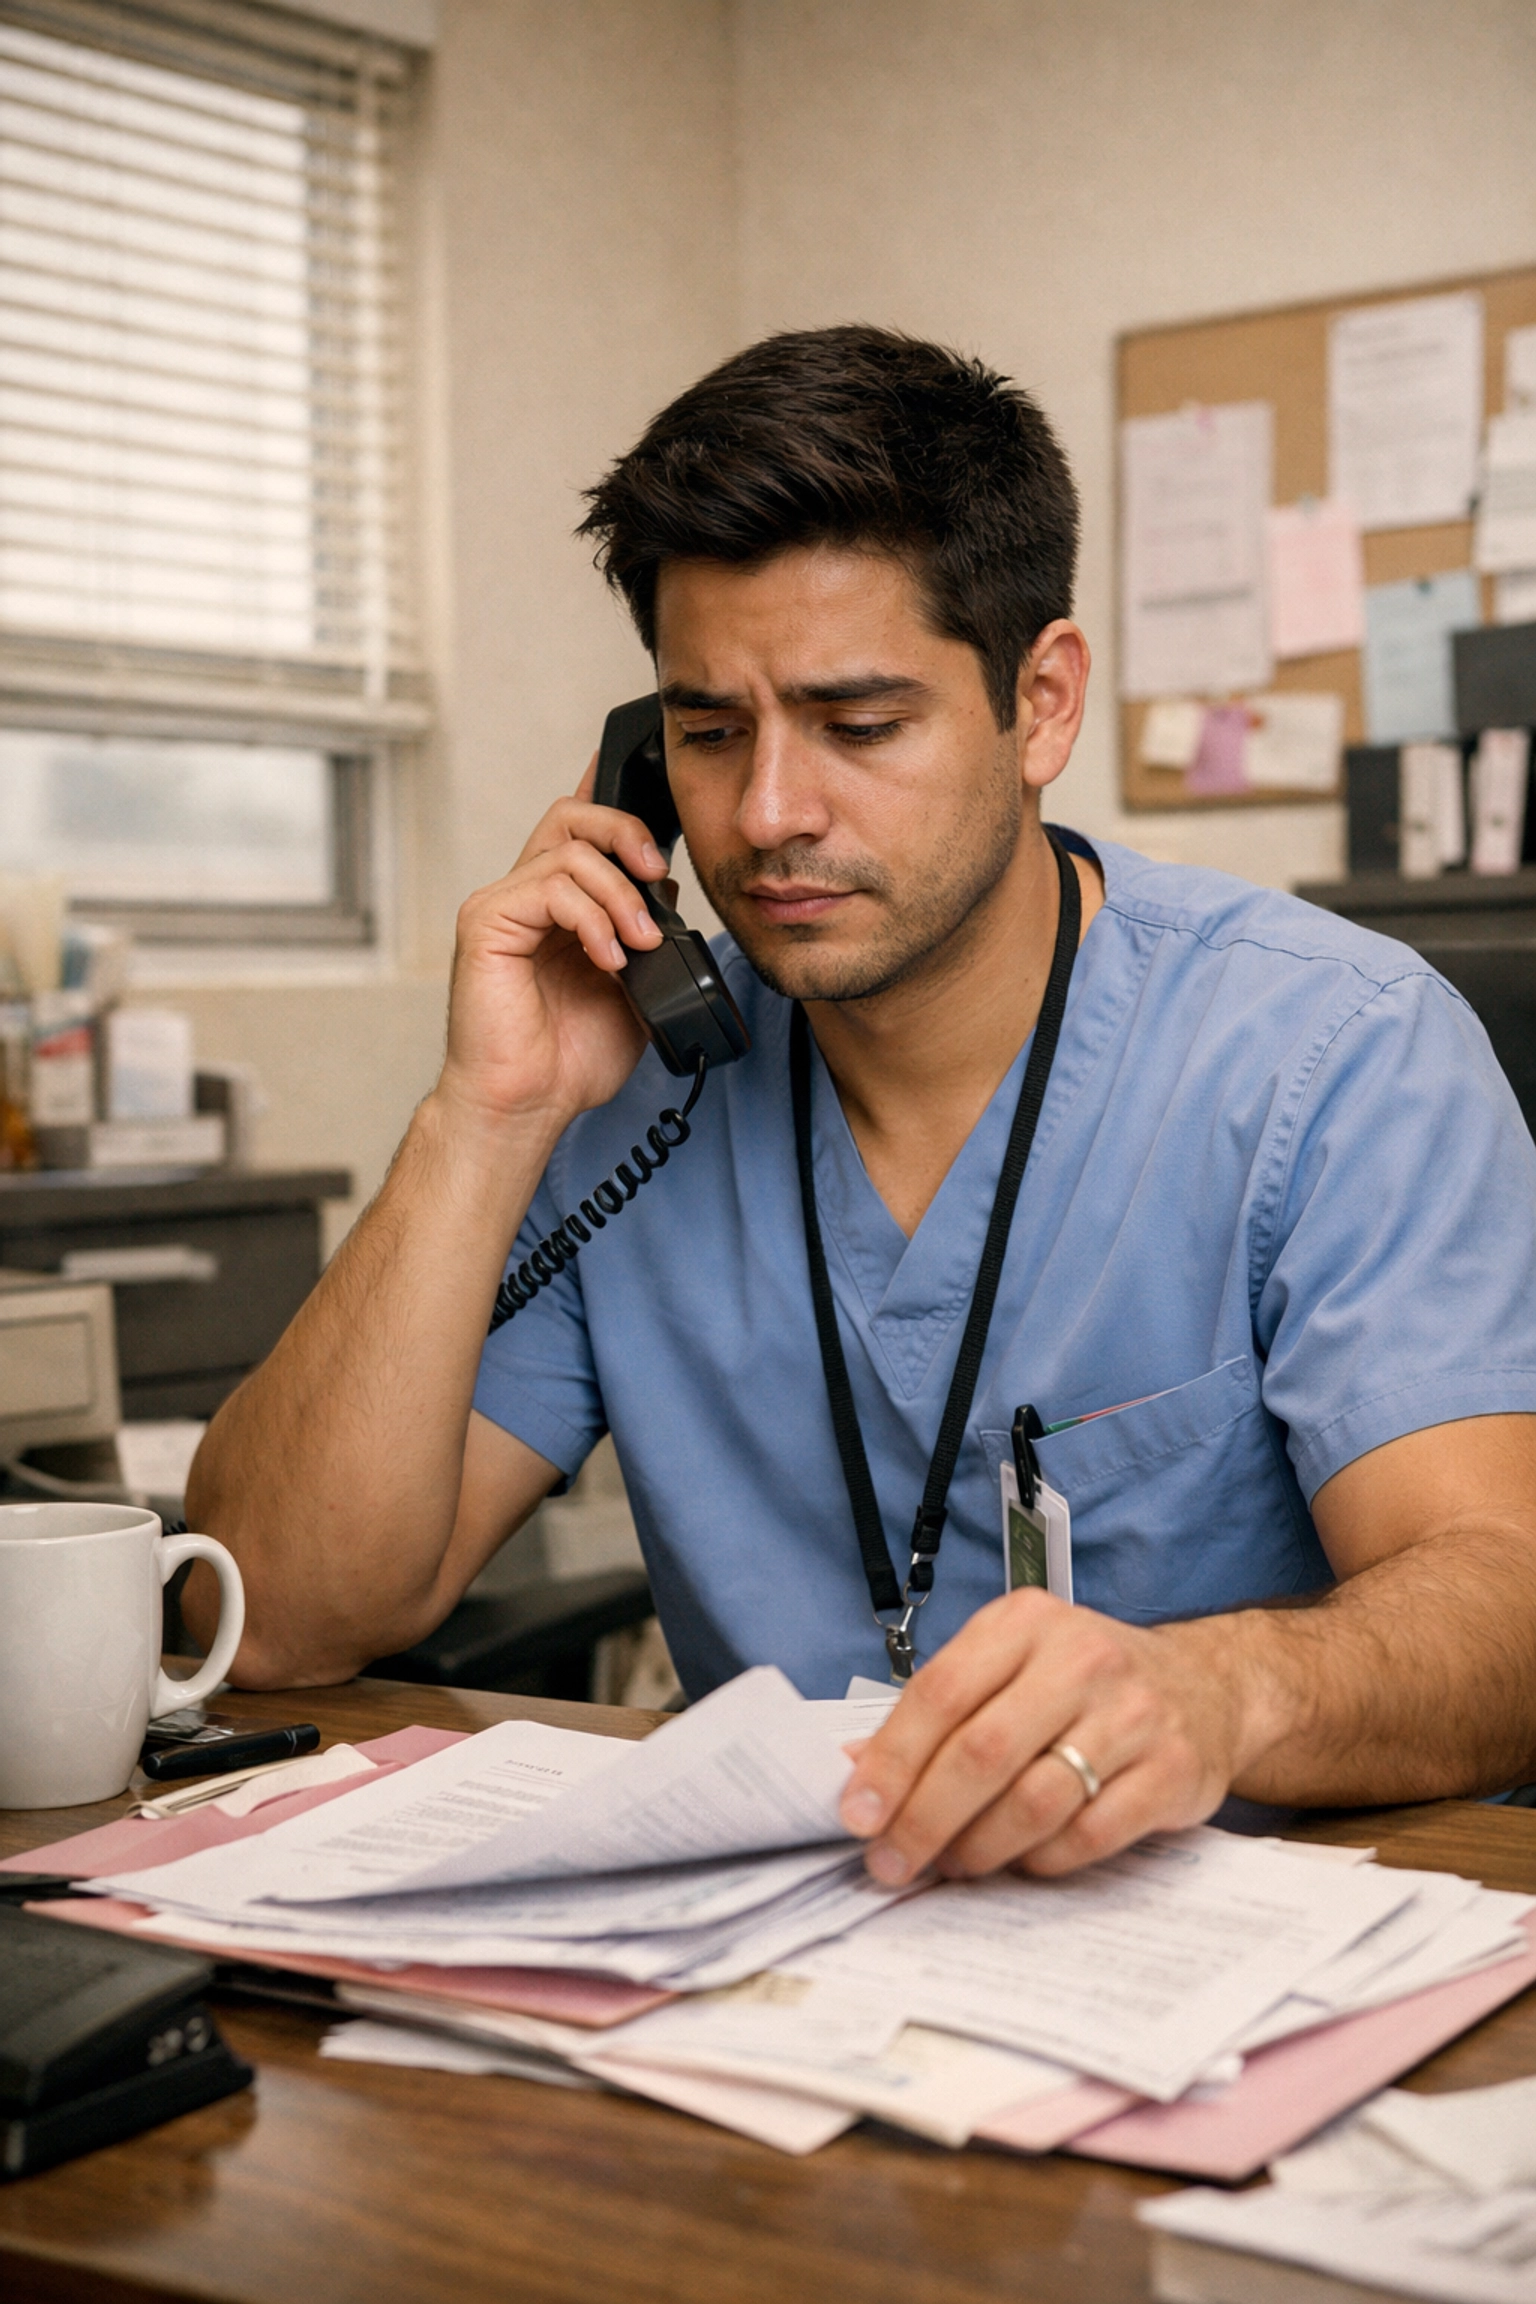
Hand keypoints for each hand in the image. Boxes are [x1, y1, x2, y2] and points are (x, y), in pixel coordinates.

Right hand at [437, 756, 667, 1131]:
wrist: (527, 1105)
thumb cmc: (568, 1058)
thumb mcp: (635, 989)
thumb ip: (649, 937)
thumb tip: (668, 894)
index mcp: (559, 908)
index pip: (580, 832)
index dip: (610, 796)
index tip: (652, 782)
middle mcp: (527, 897)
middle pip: (572, 817)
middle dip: (626, 831)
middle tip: (658, 874)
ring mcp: (503, 907)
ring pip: (569, 850)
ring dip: (620, 893)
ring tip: (640, 944)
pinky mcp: (485, 924)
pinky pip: (548, 888)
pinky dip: (592, 918)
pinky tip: (609, 958)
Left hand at [837, 1590, 1251, 1880]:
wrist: (1207, 1684)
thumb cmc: (1085, 1682)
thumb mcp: (1011, 1664)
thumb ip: (941, 1710)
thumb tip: (858, 1768)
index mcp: (1024, 1623)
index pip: (941, 1693)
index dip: (892, 1760)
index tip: (858, 1814)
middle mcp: (1080, 1659)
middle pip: (983, 1751)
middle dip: (925, 1819)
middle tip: (892, 1862)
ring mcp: (1133, 1714)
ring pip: (1035, 1800)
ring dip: (980, 1847)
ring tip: (954, 1865)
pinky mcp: (1172, 1769)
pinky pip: (1090, 1834)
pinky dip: (1043, 1859)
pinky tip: (1022, 1860)